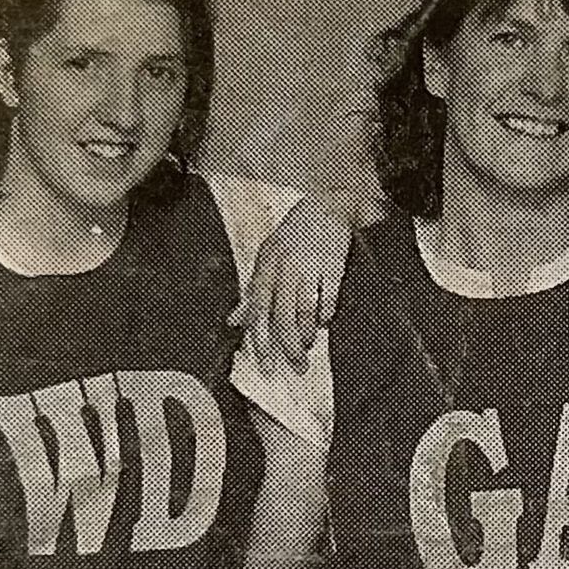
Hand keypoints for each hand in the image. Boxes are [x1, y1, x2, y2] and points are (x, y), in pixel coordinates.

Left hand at [236, 190, 384, 370]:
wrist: (330, 203)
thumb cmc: (296, 232)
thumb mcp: (268, 257)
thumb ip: (252, 291)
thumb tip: (234, 321)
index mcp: (265, 263)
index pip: (258, 309)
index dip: (260, 340)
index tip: (266, 364)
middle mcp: (284, 264)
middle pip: (282, 316)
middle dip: (288, 346)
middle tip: (296, 366)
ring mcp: (309, 264)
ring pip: (304, 310)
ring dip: (307, 334)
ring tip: (309, 345)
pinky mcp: (333, 264)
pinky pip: (328, 298)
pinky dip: (326, 315)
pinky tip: (324, 321)